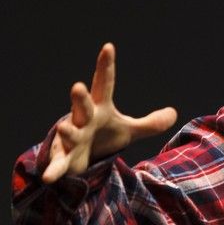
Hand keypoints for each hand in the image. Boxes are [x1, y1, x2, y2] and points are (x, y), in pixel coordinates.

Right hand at [41, 43, 177, 183]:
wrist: (82, 159)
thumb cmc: (103, 137)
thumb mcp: (129, 131)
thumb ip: (151, 123)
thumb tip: (174, 112)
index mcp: (99, 109)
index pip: (103, 84)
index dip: (105, 66)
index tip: (108, 47)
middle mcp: (83, 119)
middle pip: (82, 106)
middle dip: (80, 98)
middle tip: (78, 86)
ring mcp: (72, 138)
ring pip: (68, 132)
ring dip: (68, 131)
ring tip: (65, 128)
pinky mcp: (65, 158)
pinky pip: (59, 164)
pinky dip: (55, 171)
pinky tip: (49, 177)